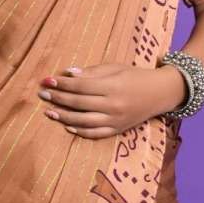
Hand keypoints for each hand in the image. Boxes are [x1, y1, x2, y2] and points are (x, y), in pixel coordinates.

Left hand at [37, 61, 183, 137]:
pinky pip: (95, 134)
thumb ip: (92, 72)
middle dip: (58, 98)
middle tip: (43, 94)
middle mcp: (113, 105)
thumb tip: (68, 73)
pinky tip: (67, 126)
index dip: (62, 84)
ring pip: (83, 122)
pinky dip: (80, 131)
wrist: (160, 93)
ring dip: (63, 117)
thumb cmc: (135, 76)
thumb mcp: (115, 68)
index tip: (47, 80)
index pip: (80, 86)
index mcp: (112, 86)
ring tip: (49, 112)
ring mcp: (115, 120)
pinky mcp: (118, 130)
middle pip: (78, 103)